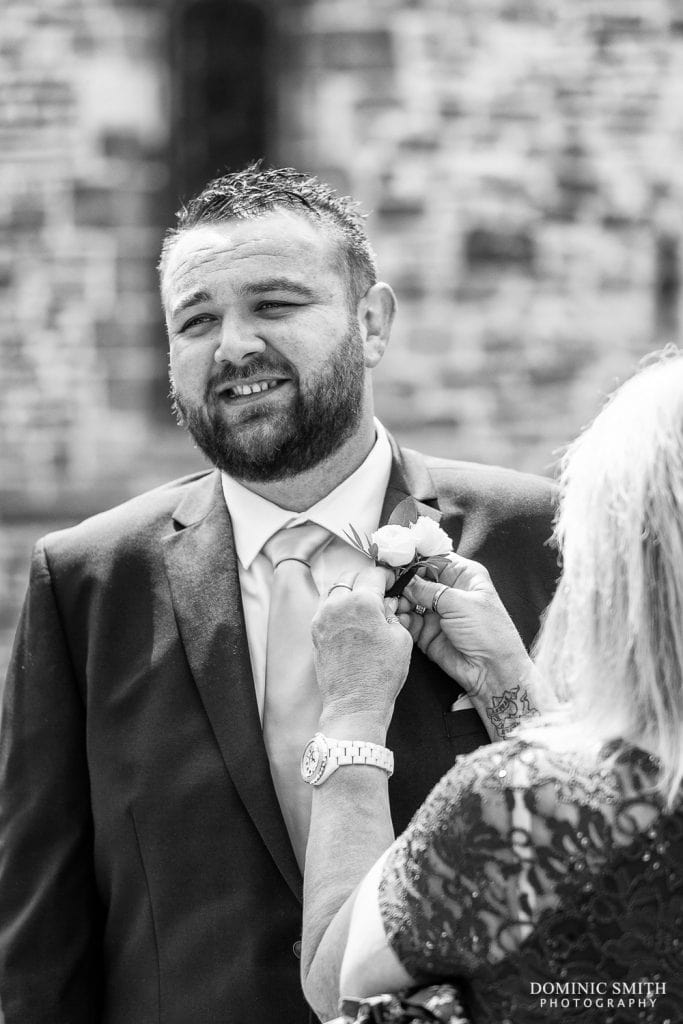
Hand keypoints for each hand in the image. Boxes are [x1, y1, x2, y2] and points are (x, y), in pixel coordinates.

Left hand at [312, 567, 412, 733]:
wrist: (354, 704)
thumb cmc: (380, 676)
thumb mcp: (401, 639)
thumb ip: (393, 614)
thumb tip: (388, 604)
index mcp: (362, 601)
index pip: (373, 574)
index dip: (386, 576)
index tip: (392, 582)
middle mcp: (337, 604)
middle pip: (350, 576)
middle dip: (365, 580)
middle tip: (379, 593)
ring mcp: (322, 617)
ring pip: (334, 589)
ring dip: (349, 590)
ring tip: (364, 605)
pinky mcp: (315, 631)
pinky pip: (325, 607)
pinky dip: (337, 605)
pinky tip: (350, 618)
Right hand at [399, 555, 532, 696]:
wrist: (492, 670)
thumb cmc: (489, 633)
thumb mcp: (459, 603)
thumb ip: (428, 590)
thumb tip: (405, 579)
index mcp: (464, 575)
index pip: (434, 558)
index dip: (414, 558)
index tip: (395, 557)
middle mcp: (449, 591)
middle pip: (418, 578)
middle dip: (403, 581)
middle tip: (389, 583)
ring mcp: (437, 611)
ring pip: (410, 599)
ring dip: (400, 600)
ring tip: (394, 604)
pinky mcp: (427, 631)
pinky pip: (408, 619)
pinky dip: (402, 618)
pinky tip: (399, 618)